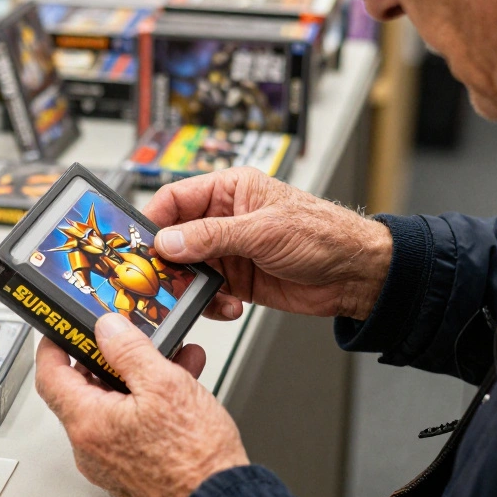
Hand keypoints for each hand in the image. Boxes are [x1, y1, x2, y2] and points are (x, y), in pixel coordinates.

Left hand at [36, 314, 248, 496]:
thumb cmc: (194, 456)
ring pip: (112, 405)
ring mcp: (110, 459)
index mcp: (88, 423)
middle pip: (84, 389)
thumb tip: (108, 329)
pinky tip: (178, 387)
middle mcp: (91, 446)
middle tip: (127, 339)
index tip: (63, 329)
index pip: (50, 376)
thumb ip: (129, 349)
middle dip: (109, 358)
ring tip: (170, 359)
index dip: (55, 346)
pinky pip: (129, 424)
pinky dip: (148, 401)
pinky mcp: (130, 467)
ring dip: (137, 377)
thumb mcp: (164, 384)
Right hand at [144, 167, 392, 321]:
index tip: (140, 242)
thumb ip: (212, 236)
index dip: (154, 219)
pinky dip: (210, 302)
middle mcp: (224, 218)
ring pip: (188, 267)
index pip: (176, 198)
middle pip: (176, 236)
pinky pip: (207, 291)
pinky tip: (227, 306)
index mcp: (229, 190)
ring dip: (188, 285)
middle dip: (167, 259)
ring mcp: (229, 250)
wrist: (356, 274)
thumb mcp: (263, 230)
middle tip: (157, 277)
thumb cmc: (324, 234)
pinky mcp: (237, 279)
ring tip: (196, 296)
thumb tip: (170, 240)